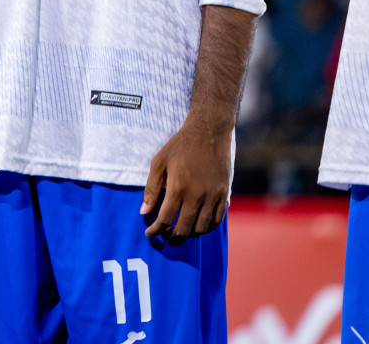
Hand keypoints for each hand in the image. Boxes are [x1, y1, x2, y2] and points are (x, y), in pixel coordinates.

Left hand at [141, 115, 230, 244]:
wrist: (208, 132)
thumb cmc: (179, 146)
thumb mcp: (158, 162)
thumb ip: (151, 188)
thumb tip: (143, 211)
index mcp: (178, 187)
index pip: (166, 218)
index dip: (156, 229)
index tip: (149, 233)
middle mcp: (198, 195)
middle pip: (185, 227)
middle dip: (172, 235)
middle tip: (164, 235)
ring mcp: (214, 196)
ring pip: (202, 227)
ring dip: (190, 234)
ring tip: (180, 231)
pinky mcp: (225, 194)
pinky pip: (217, 220)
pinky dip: (207, 227)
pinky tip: (198, 226)